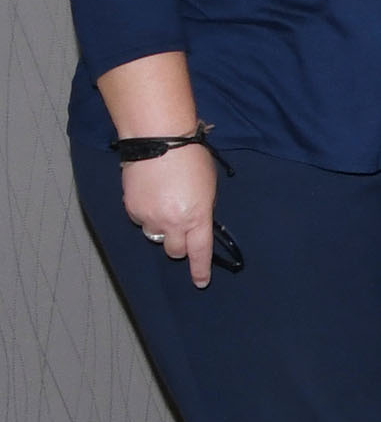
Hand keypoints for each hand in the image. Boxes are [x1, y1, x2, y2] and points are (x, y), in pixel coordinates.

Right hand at [124, 146, 220, 287]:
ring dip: (161, 227)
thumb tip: (195, 221)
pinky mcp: (131, 208)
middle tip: (181, 227)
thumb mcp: (208, 186)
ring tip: (164, 202)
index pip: (200, 251)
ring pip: (155, 235)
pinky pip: (140, 220)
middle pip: (175, 250)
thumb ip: (202, 208)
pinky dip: (145, 213)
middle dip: (179, 244)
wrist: (158, 139)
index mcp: (197, 217)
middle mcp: (172, 222)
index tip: (201, 282)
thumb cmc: (190, 158)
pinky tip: (149, 194)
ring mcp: (149, 217)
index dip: (200, 269)